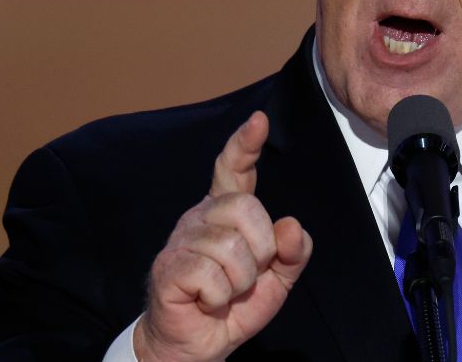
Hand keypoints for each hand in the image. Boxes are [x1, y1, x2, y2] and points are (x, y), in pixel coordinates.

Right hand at [135, 111, 312, 361]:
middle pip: (246, 207)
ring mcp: (181, 240)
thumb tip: (292, 226)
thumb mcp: (277, 280)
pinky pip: (212, 275)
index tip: (258, 121)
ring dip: (240, 281)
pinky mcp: (168, 267)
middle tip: (246, 275)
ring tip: (225, 292)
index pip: (234, 170)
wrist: (199, 345)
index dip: (245, 145)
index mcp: (226, 213)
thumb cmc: (233, 306)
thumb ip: (293, 253)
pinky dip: (221, 297)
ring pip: (232, 247)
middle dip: (260, 249)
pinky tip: (207, 301)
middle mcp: (200, 217)